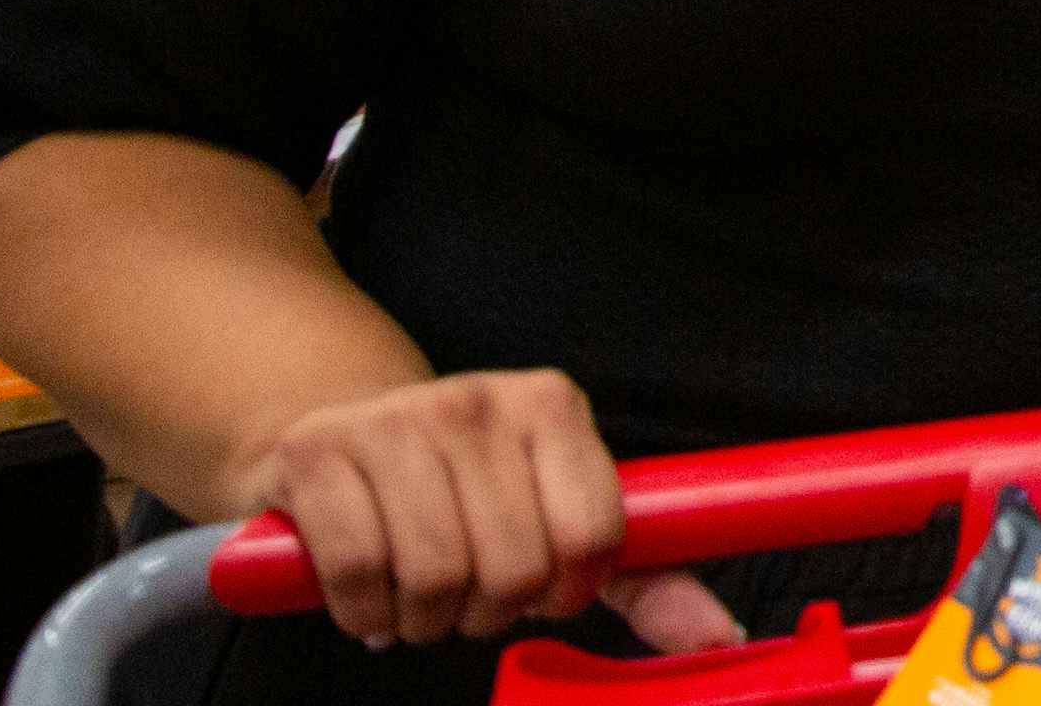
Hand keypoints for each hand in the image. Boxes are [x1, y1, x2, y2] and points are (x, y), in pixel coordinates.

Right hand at [237, 368, 737, 652]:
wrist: (340, 437)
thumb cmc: (466, 494)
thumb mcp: (561, 518)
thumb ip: (647, 580)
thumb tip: (721, 640)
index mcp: (553, 406)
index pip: (591, 538)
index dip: (565, 593)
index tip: (541, 590)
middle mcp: (479, 400)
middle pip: (513, 569)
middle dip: (489, 612)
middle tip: (469, 596)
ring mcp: (396, 421)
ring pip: (437, 577)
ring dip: (426, 620)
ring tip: (419, 596)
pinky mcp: (318, 455)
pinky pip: (361, 574)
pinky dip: (366, 613)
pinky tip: (371, 595)